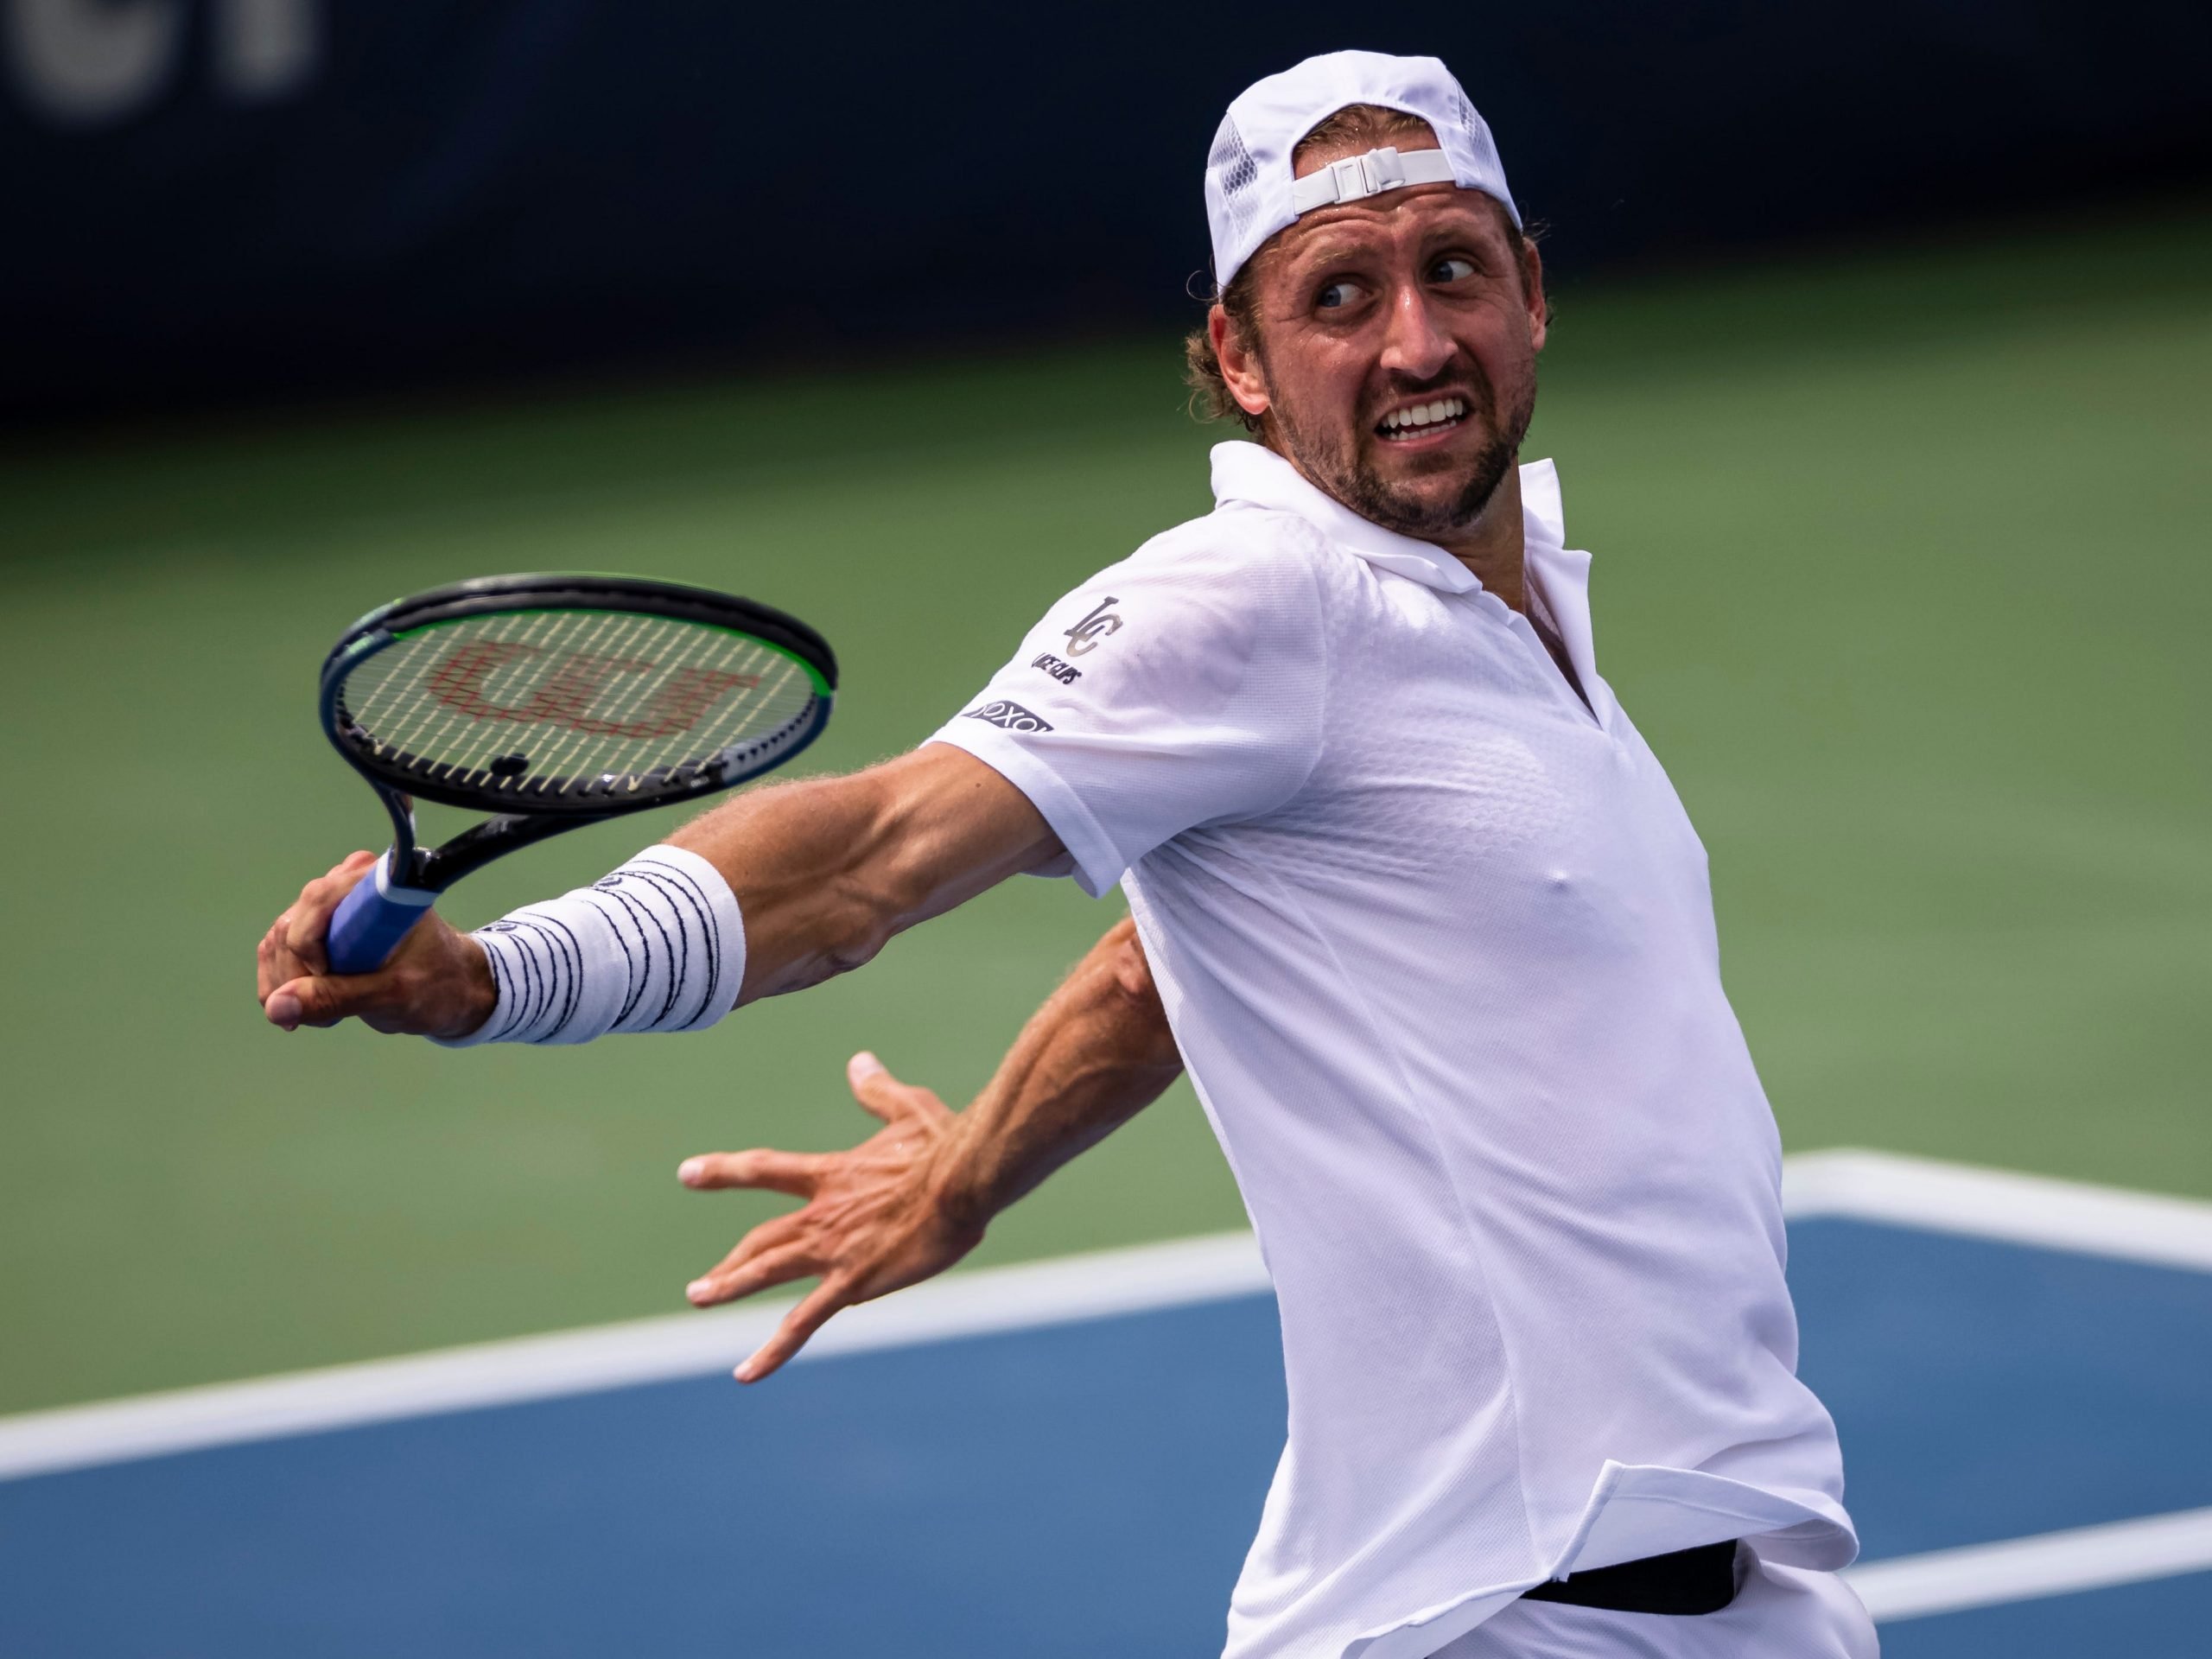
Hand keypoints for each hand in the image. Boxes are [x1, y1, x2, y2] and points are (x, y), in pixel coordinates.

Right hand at [256, 851, 496, 1039]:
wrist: (452, 989)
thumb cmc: (438, 984)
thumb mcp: (393, 996)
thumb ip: (338, 997)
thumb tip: (277, 1006)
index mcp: (378, 885)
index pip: (318, 899)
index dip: (309, 943)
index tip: (327, 976)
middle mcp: (349, 884)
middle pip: (291, 925)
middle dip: (298, 977)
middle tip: (328, 1013)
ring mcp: (330, 906)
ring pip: (278, 941)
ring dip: (290, 986)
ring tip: (328, 1014)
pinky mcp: (317, 928)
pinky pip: (277, 952)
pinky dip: (283, 986)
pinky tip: (307, 1009)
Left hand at [679, 1051, 987, 1381]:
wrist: (961, 1181)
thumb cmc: (943, 1144)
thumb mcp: (907, 1109)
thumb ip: (876, 1091)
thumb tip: (859, 1061)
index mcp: (831, 1175)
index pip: (764, 1170)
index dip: (724, 1173)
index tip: (687, 1174)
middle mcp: (821, 1214)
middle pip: (760, 1238)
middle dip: (729, 1262)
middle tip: (700, 1286)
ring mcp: (832, 1251)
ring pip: (765, 1272)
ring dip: (728, 1286)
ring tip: (698, 1299)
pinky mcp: (851, 1283)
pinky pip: (801, 1322)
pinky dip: (771, 1349)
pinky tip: (744, 1372)